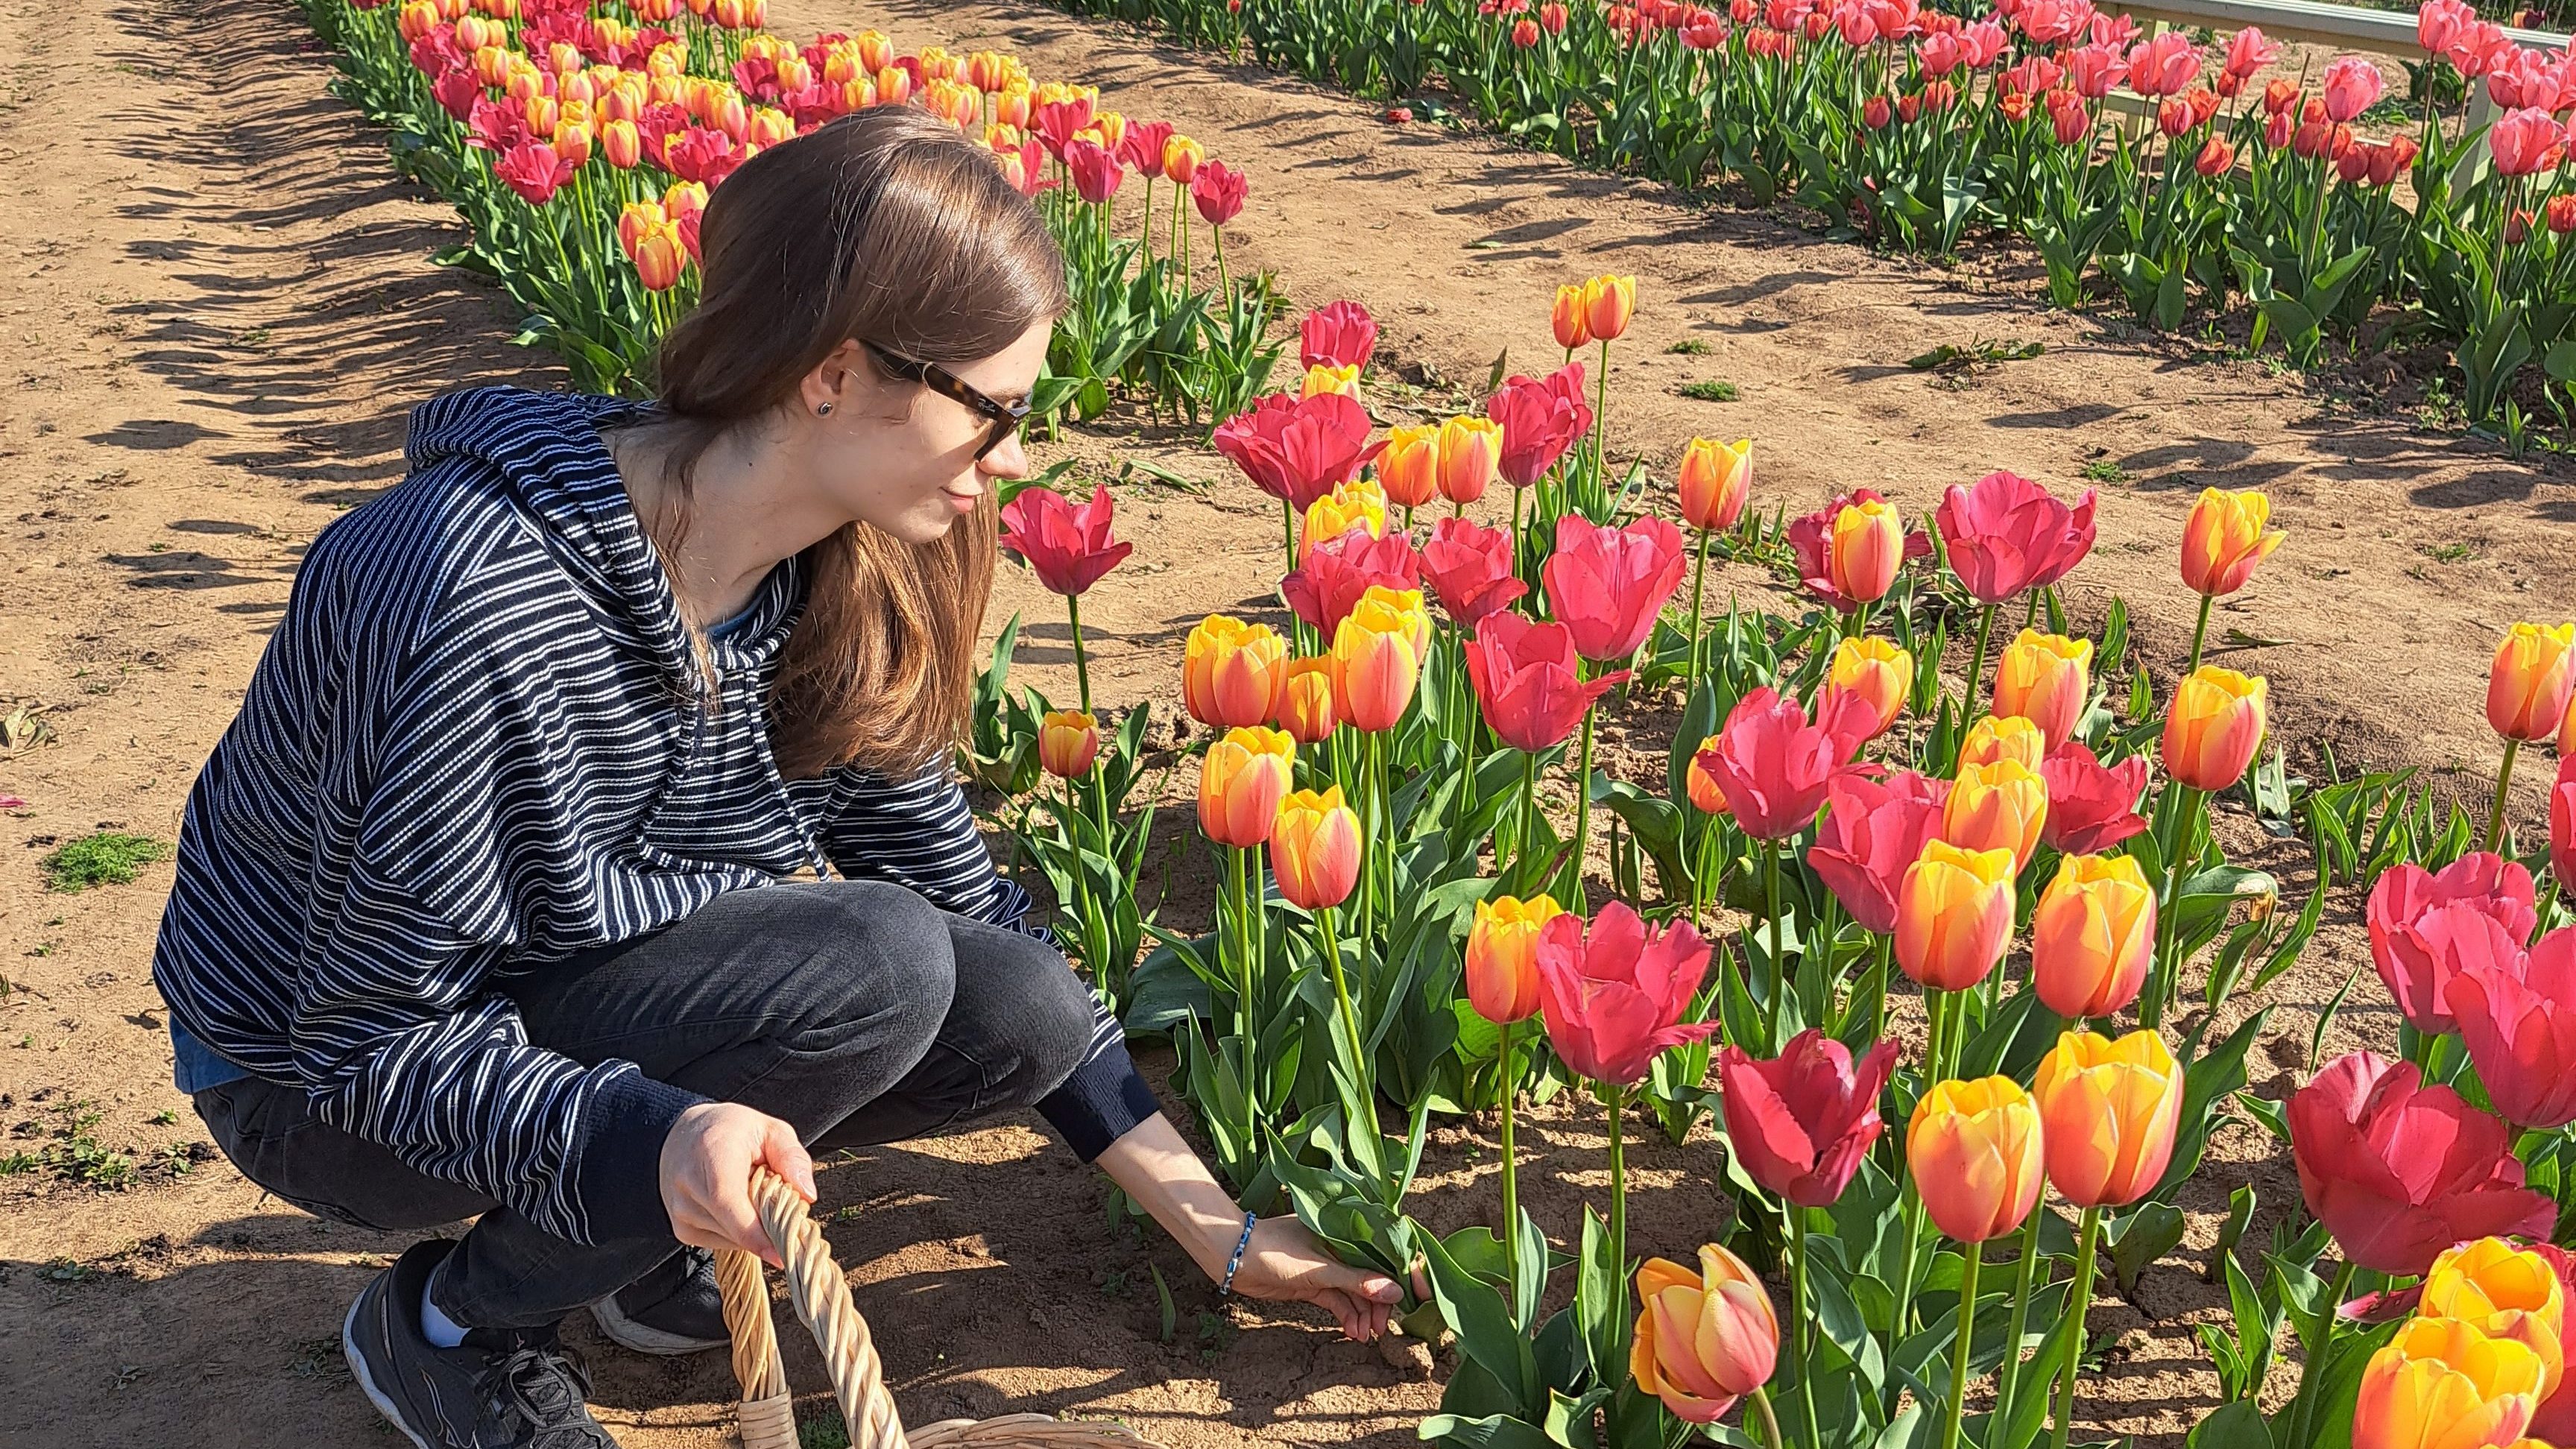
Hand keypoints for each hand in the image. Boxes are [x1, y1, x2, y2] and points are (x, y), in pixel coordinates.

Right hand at [659, 1101, 814, 1265]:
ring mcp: (680, 1209)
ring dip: (753, 1229)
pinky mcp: (682, 1229)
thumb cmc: (730, 1131)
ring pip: (729, 1238)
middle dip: (766, 1229)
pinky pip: (719, 1243)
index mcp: (712, 1152)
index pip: (728, 1200)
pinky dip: (738, 1233)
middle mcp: (689, 1182)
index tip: (780, 1252)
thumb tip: (807, 1195)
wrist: (684, 1136)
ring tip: (755, 1199)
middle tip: (786, 1215)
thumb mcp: (770, 1130)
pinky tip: (739, 1209)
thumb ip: (792, 1158)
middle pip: (732, 1225)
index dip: (754, 1232)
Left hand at [1219, 1216, 1402, 1342]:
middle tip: (1383, 1329)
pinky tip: (1352, 1332)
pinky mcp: (1314, 1283)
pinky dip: (1347, 1316)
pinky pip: (1338, 1300)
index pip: (1386, 1250)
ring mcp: (1328, 1266)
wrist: (1234, 1257)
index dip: (1405, 1272)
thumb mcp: (1319, 1268)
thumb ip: (1357, 1281)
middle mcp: (1341, 1247)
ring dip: (1363, 1314)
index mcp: (1347, 1231)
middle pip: (1373, 1277)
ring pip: (1356, 1292)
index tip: (1420, 1297)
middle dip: (1380, 1304)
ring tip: (1364, 1336)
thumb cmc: (1275, 1251)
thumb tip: (1395, 1294)